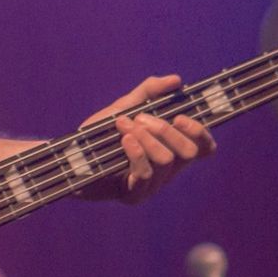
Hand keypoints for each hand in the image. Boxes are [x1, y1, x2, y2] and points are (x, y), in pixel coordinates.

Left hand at [83, 74, 214, 201]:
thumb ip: (150, 91)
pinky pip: (146, 174)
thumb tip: (176, 80)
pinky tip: (124, 140)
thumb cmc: (102, 134)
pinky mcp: (135, 196)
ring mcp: (153, 186)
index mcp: (172, 150)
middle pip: (189, 152)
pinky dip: (136, 152)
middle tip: (141, 119)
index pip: (205, 148)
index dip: (200, 132)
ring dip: (145, 137)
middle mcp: (168, 171)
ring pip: (166, 160)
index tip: (179, 116)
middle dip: (165, 129)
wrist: (72, 156)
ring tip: (124, 126)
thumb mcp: (126, 106)